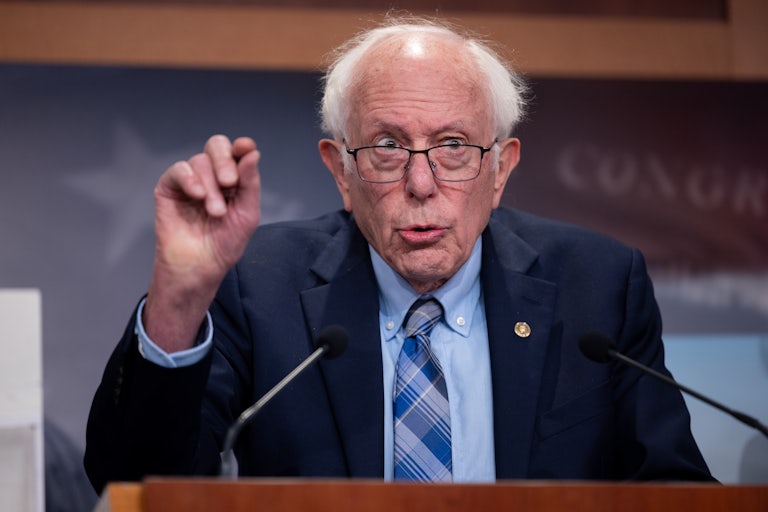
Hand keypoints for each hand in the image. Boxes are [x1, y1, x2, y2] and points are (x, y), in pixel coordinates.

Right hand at [144, 135, 260, 350]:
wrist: (200, 266)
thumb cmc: (224, 244)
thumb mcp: (247, 214)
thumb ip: (250, 183)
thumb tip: (252, 153)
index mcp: (233, 180)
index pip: (237, 153)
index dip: (241, 147)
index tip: (245, 147)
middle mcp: (212, 176)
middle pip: (216, 147)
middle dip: (225, 161)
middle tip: (230, 182)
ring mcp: (190, 180)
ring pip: (200, 161)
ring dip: (211, 186)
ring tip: (215, 212)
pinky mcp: (169, 188)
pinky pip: (178, 170)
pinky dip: (189, 178)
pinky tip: (197, 195)